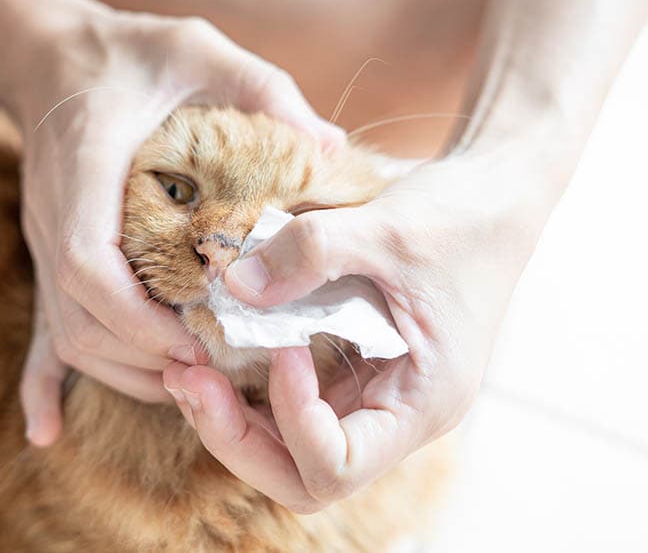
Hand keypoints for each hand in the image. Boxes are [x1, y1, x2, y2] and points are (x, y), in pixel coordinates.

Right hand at [13, 11, 344, 445]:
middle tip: (217, 371)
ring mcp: (42, 241)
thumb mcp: (199, 47)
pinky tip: (47, 430)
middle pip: (80, 319)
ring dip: (126, 370)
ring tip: (192, 381)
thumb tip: (333, 148)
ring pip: (70, 335)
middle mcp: (53, 216)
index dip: (136, 316)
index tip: (193, 340)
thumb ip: (262, 90)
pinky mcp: (47, 254)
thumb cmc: (131, 51)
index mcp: (85, 168)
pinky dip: (43, 385)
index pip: (86, 264)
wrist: (52, 54)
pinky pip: (40, 328)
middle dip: (146, 357)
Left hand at [162, 153, 542, 511]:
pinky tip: (210, 354)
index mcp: (423, 401)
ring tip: (184, 370)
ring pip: (288, 451)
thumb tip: (235, 285)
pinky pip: (288, 409)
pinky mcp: (350, 373)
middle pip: (303, 476)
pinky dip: (243, 393)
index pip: (342, 464)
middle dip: (236, 437)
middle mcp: (394, 415)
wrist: (491, 199)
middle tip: (188, 380)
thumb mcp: (389, 226)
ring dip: (229, 421)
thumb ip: (312, 251)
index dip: (295, 420)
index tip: (283, 348)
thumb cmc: (458, 217)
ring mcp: (370, 398)